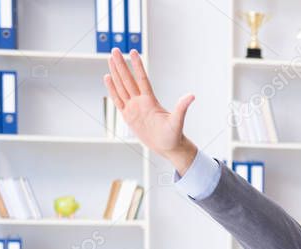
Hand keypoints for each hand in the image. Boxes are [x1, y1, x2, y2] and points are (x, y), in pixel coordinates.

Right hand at [103, 48, 197, 174]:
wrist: (168, 147)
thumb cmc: (174, 135)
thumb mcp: (177, 121)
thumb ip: (182, 108)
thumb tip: (192, 96)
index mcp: (151, 101)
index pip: (142, 79)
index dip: (137, 66)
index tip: (133, 51)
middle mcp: (141, 101)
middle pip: (128, 80)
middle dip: (121, 65)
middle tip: (115, 49)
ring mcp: (133, 108)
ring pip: (121, 87)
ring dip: (115, 73)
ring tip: (110, 59)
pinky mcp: (128, 116)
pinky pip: (117, 100)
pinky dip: (112, 89)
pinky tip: (108, 77)